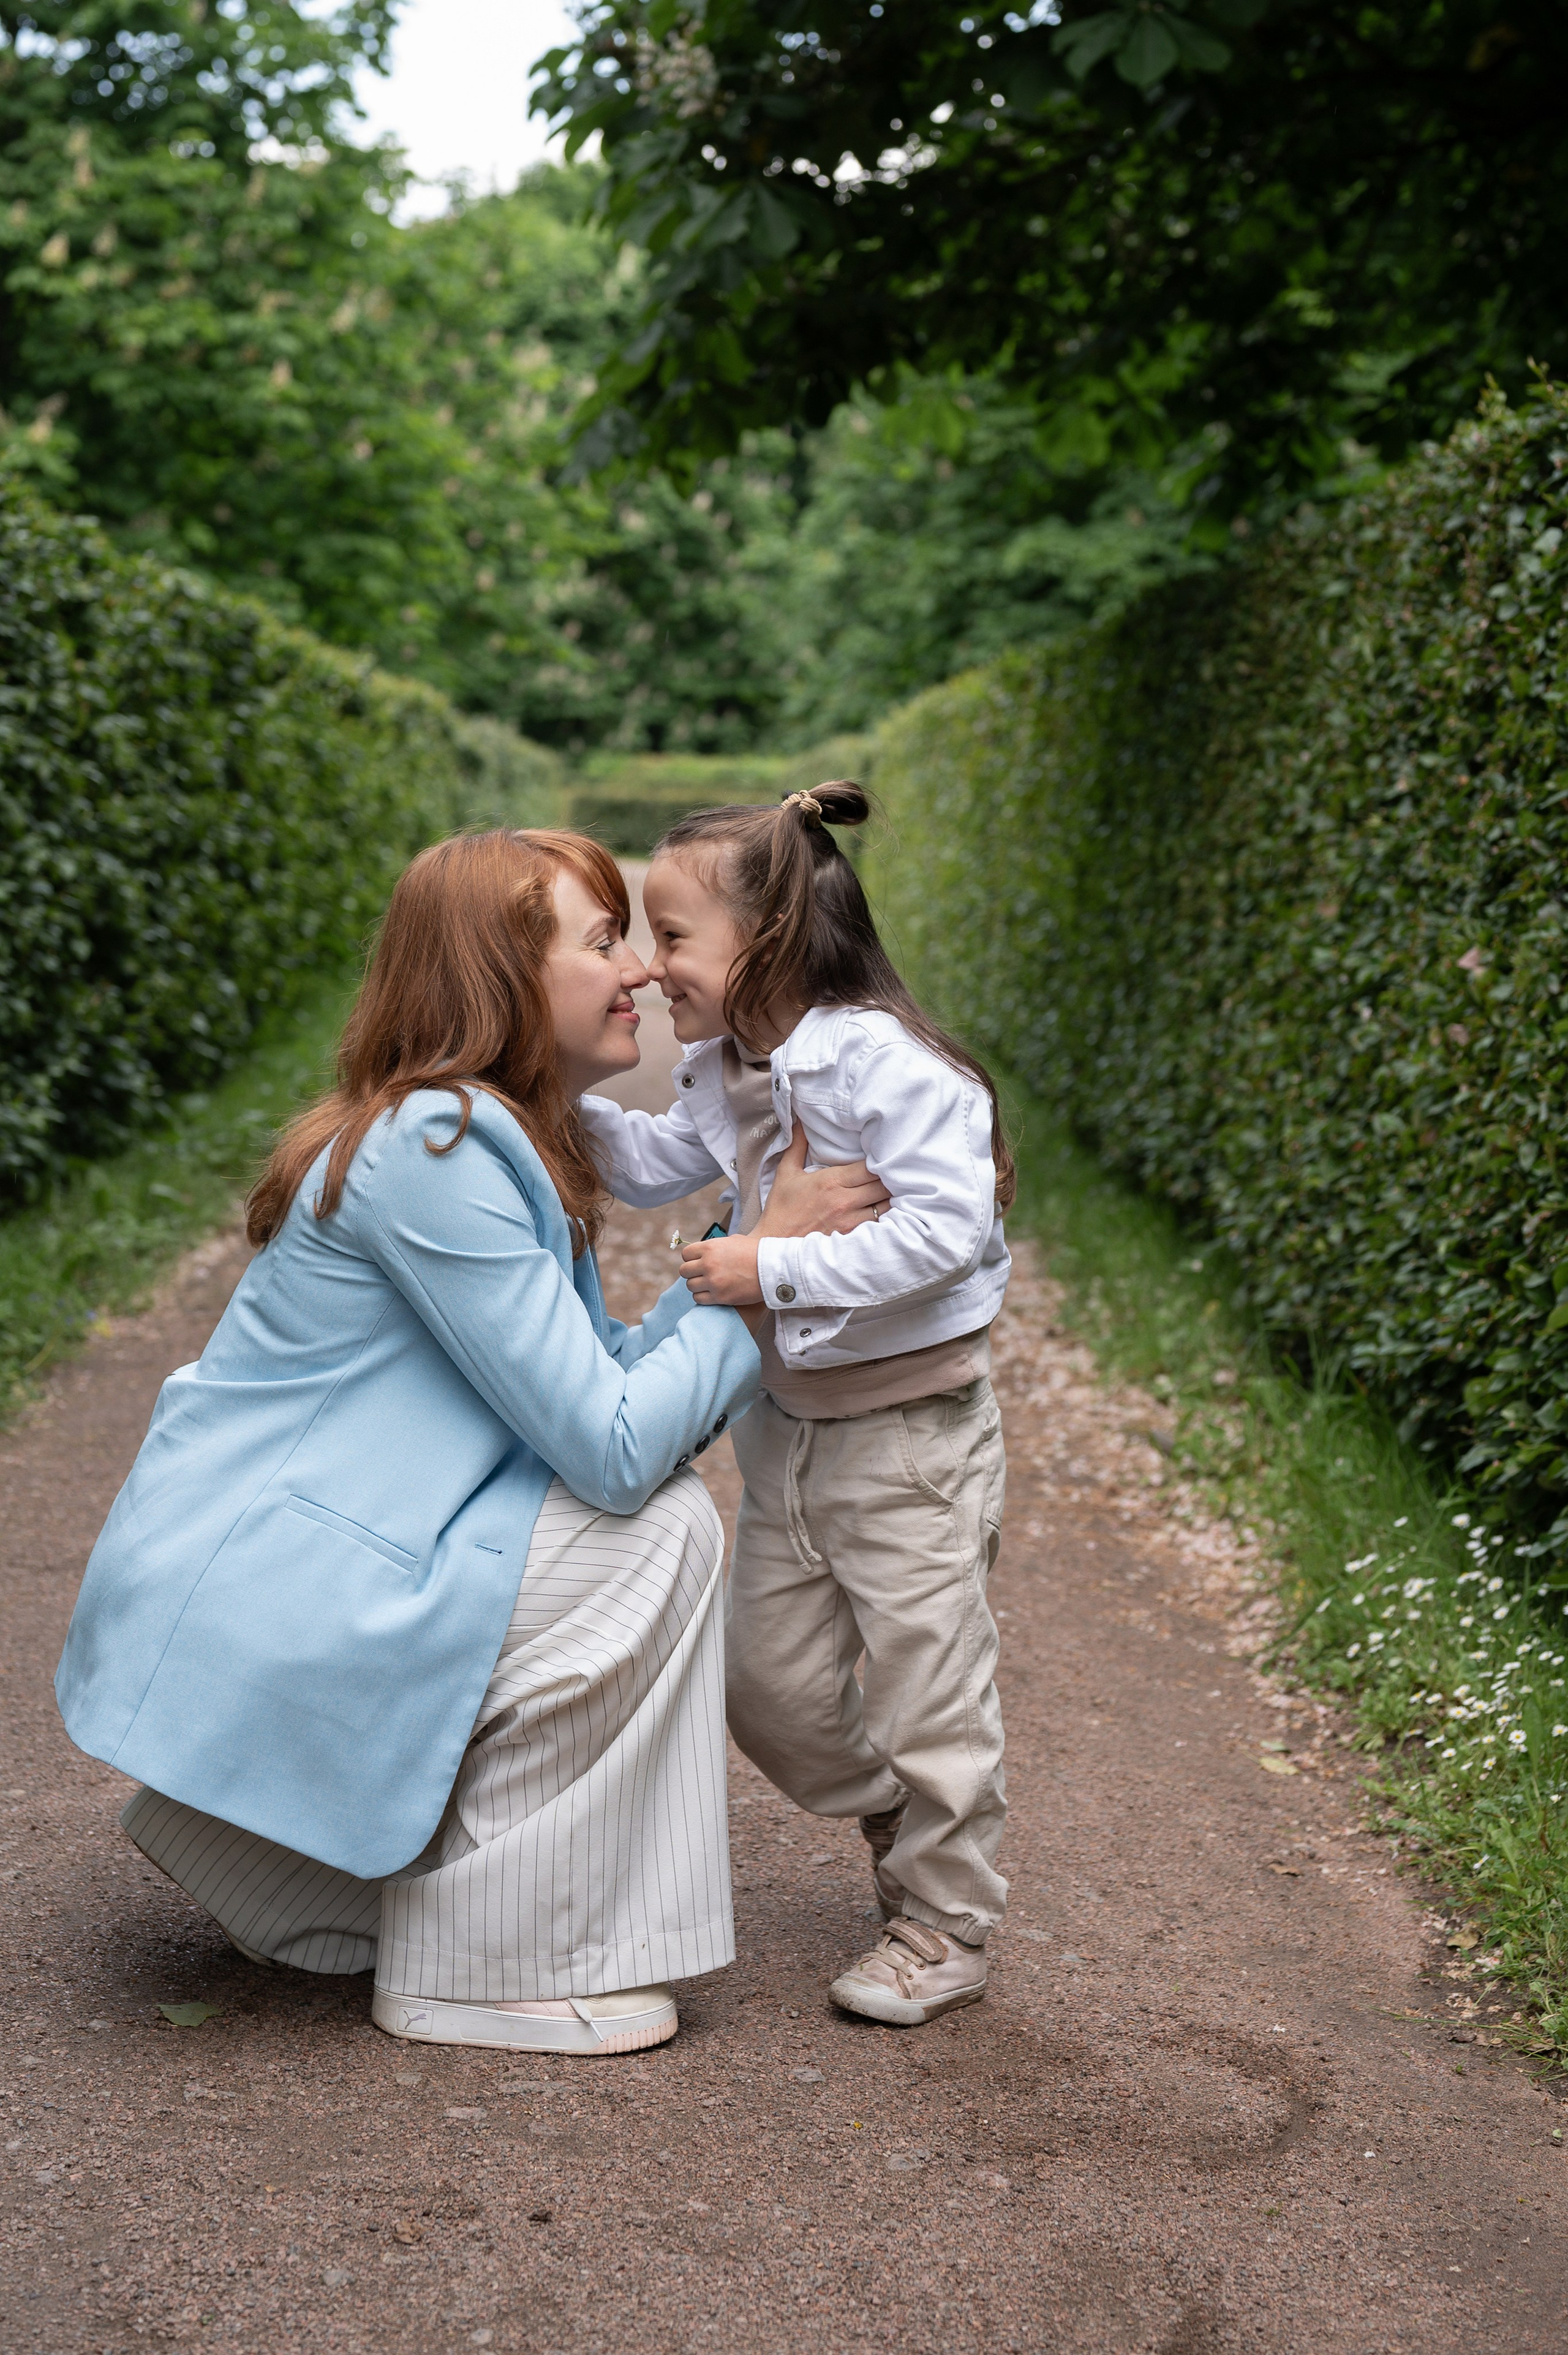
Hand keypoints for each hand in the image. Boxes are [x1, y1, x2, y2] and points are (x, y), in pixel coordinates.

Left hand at [680, 1231, 762, 1306]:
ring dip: (698, 1285)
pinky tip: (713, 1292)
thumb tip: (703, 1252)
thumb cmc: (755, 1252)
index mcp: (710, 1247)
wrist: (772, 1268)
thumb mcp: (733, 1241)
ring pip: (690, 1286)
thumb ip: (715, 1246)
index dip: (691, 1258)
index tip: (698, 1262)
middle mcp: (708, 1264)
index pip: (685, 1255)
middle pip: (685, 1271)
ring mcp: (713, 1282)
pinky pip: (699, 1299)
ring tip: (709, 1284)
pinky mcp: (720, 1297)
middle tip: (703, 1274)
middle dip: (693, 1272)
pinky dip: (703, 1297)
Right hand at [754, 1127, 889, 1237]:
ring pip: (885, 1206)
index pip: (869, 1167)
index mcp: (831, 1182)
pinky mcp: (852, 1237)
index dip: (880, 1161)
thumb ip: (797, 1145)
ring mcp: (850, 1221)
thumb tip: (799, 1121)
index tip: (883, 1157)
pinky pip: (878, 1225)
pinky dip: (885, 1217)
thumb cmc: (781, 1209)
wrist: (774, 1244)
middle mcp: (844, 1201)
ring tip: (894, 1191)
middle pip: (883, 1185)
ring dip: (890, 1198)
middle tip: (894, 1173)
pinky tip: (886, 1211)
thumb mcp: (787, 1173)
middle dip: (891, 1178)